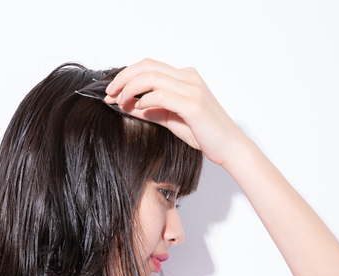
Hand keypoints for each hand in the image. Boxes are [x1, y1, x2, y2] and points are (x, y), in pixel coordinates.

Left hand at [104, 59, 245, 165]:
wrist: (229, 147)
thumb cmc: (203, 133)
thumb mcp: (170, 119)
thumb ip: (150, 110)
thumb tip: (126, 105)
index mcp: (185, 77)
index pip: (149, 66)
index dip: (126, 75)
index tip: (111, 91)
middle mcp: (189, 78)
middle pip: (147, 66)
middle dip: (123, 78)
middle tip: (109, 94)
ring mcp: (193, 89)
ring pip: (151, 77)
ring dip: (130, 89)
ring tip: (120, 103)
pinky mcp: (194, 105)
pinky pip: (162, 95)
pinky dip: (145, 100)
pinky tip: (139, 108)